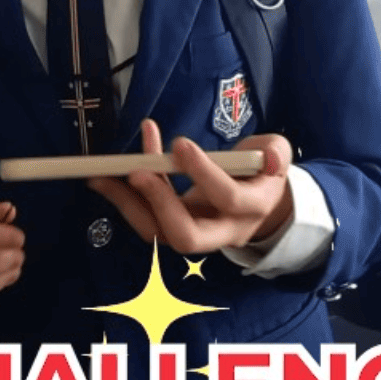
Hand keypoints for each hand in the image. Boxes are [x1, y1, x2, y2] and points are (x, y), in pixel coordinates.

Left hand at [88, 119, 293, 253]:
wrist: (261, 205)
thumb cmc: (264, 172)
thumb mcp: (278, 153)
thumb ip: (276, 152)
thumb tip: (269, 157)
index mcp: (252, 207)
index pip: (226, 197)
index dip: (203, 173)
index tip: (180, 143)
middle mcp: (222, 229)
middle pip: (186, 235)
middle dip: (157, 203)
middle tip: (135, 172)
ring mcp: (196, 233)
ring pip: (157, 233)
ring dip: (127, 203)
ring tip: (102, 175)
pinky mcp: (175, 227)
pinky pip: (147, 220)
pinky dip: (126, 196)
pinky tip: (112, 173)